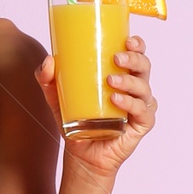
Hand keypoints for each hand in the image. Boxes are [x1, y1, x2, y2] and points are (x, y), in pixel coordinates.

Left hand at [34, 36, 156, 181]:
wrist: (81, 154)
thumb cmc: (76, 121)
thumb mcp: (57, 98)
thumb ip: (48, 79)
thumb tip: (49, 61)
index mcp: (122, 75)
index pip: (137, 54)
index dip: (138, 44)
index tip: (127, 39)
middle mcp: (135, 89)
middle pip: (144, 66)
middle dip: (134, 58)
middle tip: (116, 58)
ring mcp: (140, 107)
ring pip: (144, 87)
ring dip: (129, 80)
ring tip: (111, 80)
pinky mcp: (141, 125)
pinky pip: (141, 110)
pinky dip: (130, 103)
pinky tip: (116, 100)